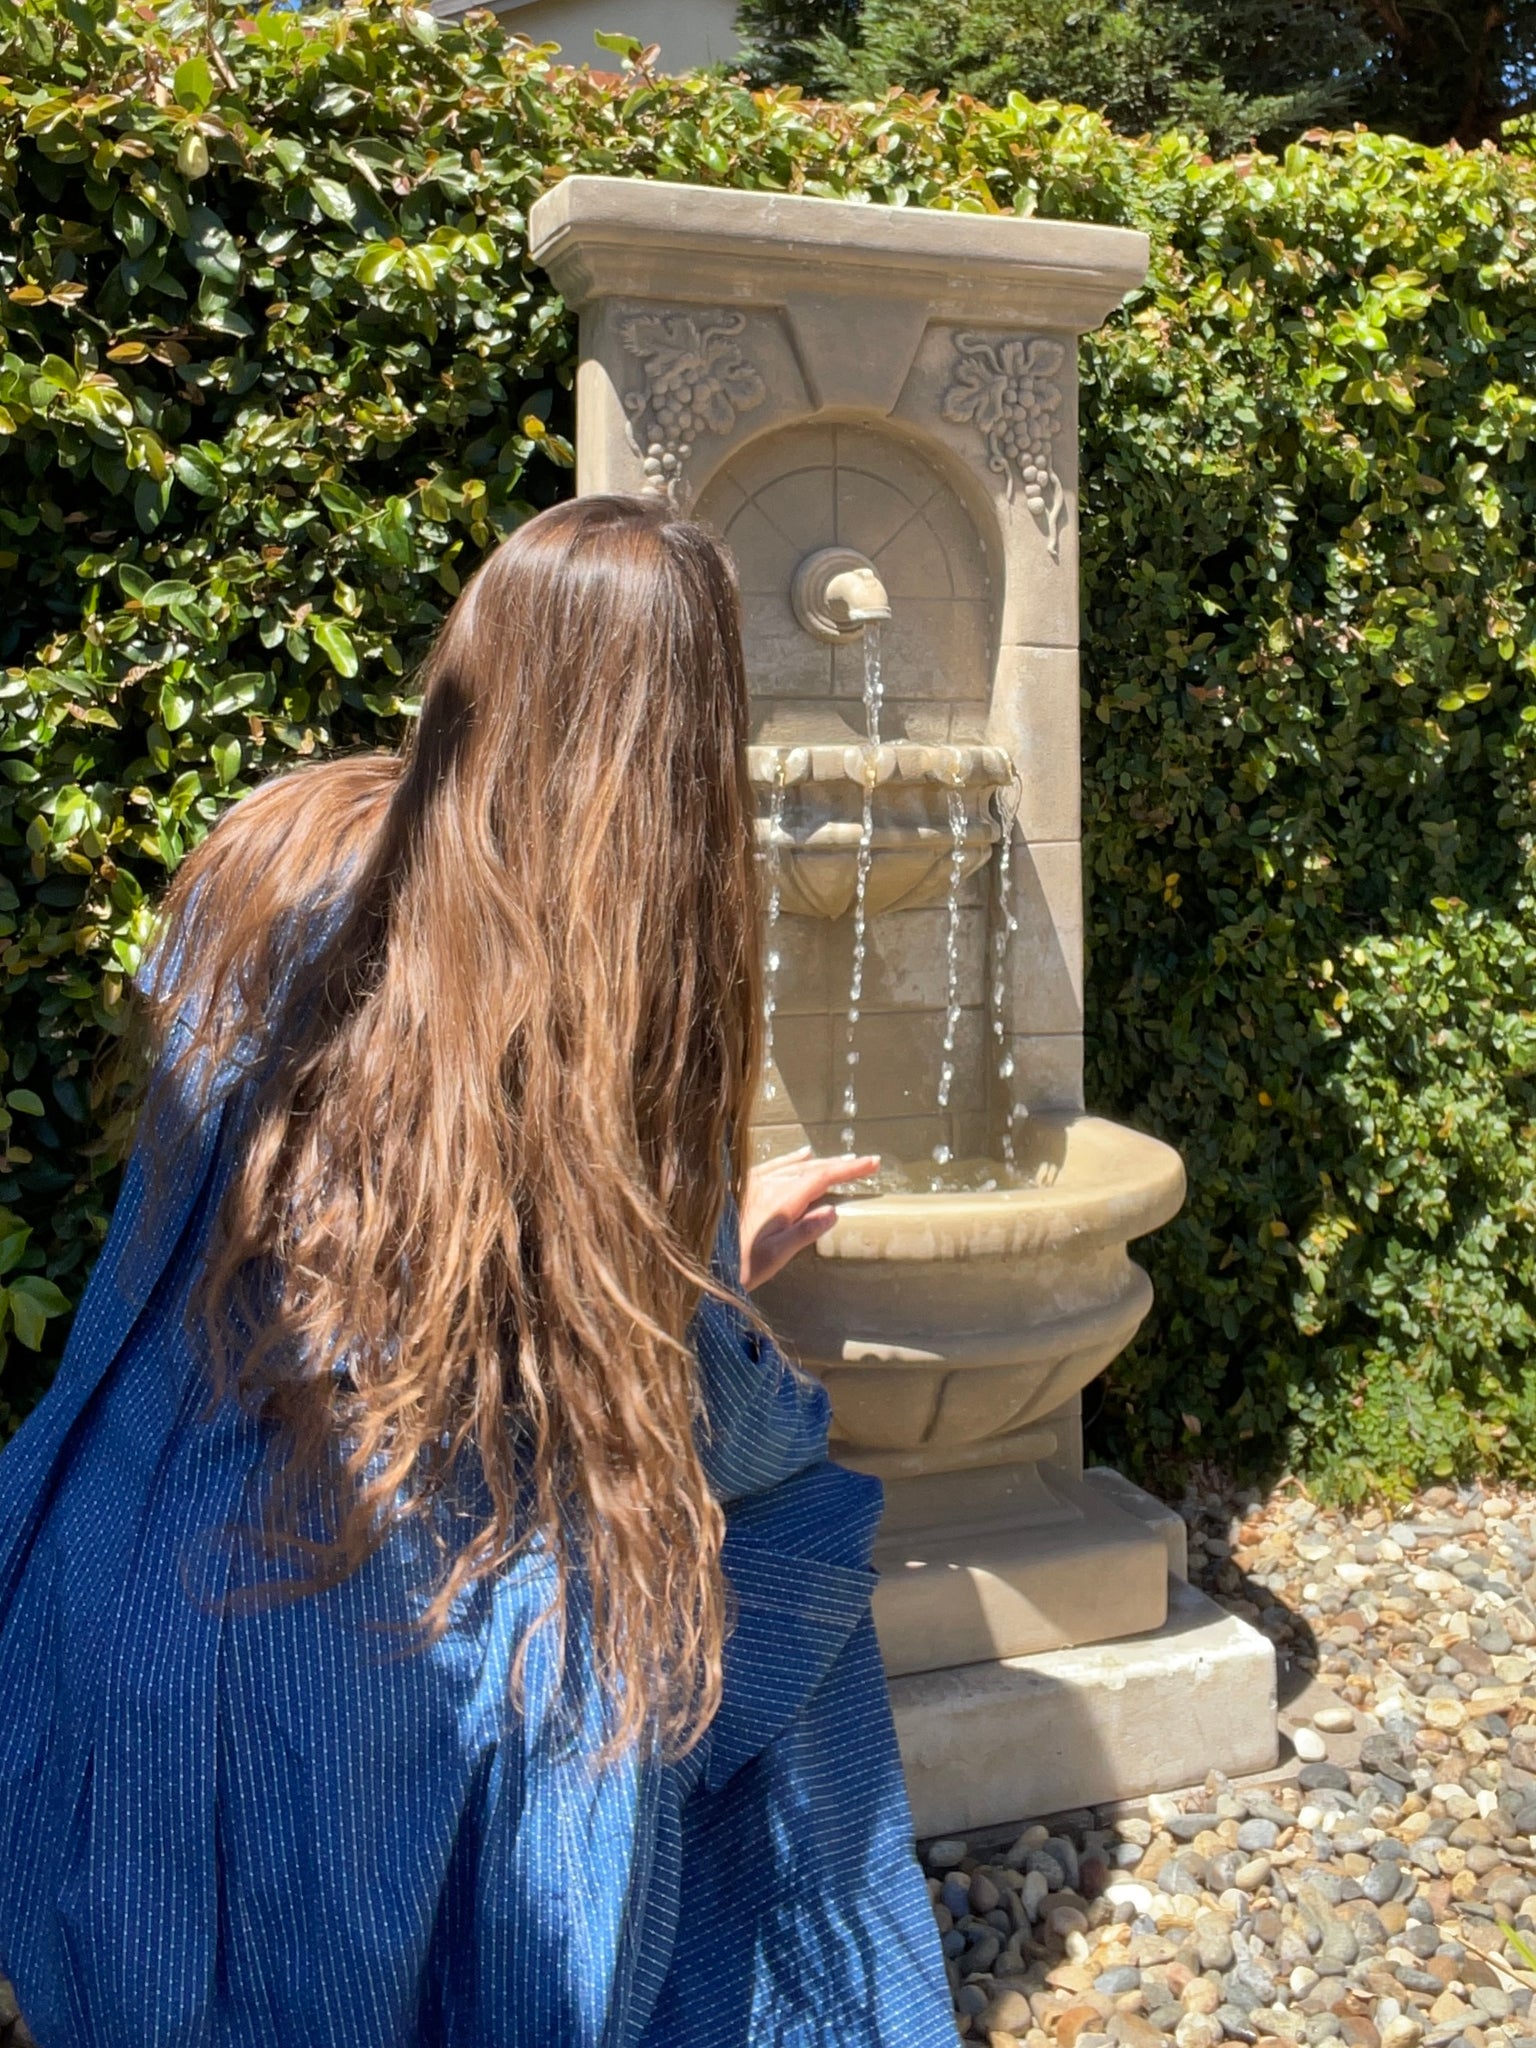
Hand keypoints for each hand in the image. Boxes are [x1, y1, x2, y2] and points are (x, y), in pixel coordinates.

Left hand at [738, 1146, 879, 1291]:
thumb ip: (804, 1233)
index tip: (873, 1163)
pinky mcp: (743, 1184)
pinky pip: (774, 1164)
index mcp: (781, 1201)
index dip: (849, 1170)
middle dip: (841, 1164)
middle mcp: (769, 1185)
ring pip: (794, 1165)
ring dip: (821, 1161)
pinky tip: (802, 1154)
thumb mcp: (775, 1256)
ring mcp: (754, 1182)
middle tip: (867, 1161)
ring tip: (843, 1159)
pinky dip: (792, 1158)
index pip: (822, 1178)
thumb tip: (834, 1211)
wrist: (699, 1259)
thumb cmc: (739, 1265)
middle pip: (811, 1168)